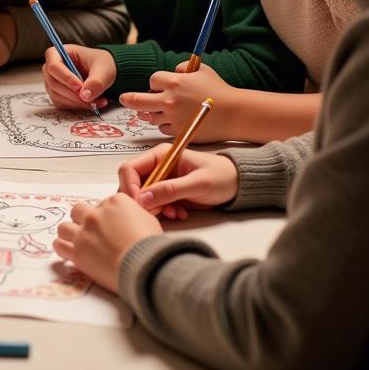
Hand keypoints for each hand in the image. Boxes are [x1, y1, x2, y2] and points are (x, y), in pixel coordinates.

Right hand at [42, 44, 114, 109]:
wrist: (104, 72)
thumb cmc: (101, 64)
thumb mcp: (104, 69)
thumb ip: (96, 81)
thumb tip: (85, 96)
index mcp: (58, 53)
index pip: (54, 66)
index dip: (65, 77)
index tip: (80, 87)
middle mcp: (52, 68)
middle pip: (54, 83)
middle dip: (73, 94)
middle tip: (92, 99)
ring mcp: (52, 82)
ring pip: (57, 96)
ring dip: (77, 102)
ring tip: (97, 101)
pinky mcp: (57, 95)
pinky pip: (62, 104)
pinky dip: (77, 106)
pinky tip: (92, 103)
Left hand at [53, 193, 160, 293]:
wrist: (144, 266)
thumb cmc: (151, 245)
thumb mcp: (149, 220)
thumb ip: (133, 214)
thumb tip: (128, 219)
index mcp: (115, 202)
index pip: (103, 203)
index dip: (107, 215)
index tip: (112, 226)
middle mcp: (96, 214)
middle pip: (79, 210)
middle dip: (83, 220)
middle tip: (92, 232)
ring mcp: (84, 232)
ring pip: (64, 227)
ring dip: (70, 234)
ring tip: (78, 242)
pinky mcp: (77, 251)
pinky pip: (59, 245)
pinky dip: (63, 248)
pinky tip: (69, 252)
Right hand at [117, 144, 238, 220]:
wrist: (238, 185)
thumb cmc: (221, 176)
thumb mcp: (197, 183)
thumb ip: (170, 190)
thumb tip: (143, 199)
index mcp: (160, 155)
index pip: (130, 169)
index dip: (130, 187)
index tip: (139, 204)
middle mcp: (156, 167)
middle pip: (133, 184)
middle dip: (142, 201)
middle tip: (158, 212)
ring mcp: (161, 181)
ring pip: (142, 198)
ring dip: (154, 209)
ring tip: (174, 213)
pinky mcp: (167, 194)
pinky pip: (154, 206)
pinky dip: (163, 213)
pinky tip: (180, 214)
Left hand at [119, 62, 237, 140]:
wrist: (234, 113)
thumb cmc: (219, 90)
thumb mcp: (202, 70)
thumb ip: (184, 67)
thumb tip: (174, 70)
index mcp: (174, 82)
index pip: (152, 80)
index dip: (156, 82)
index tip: (159, 85)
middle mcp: (169, 100)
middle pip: (137, 100)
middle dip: (128, 99)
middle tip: (123, 99)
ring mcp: (172, 117)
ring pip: (150, 117)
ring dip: (151, 113)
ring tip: (156, 111)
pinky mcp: (178, 132)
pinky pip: (162, 128)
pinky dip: (165, 125)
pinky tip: (173, 121)